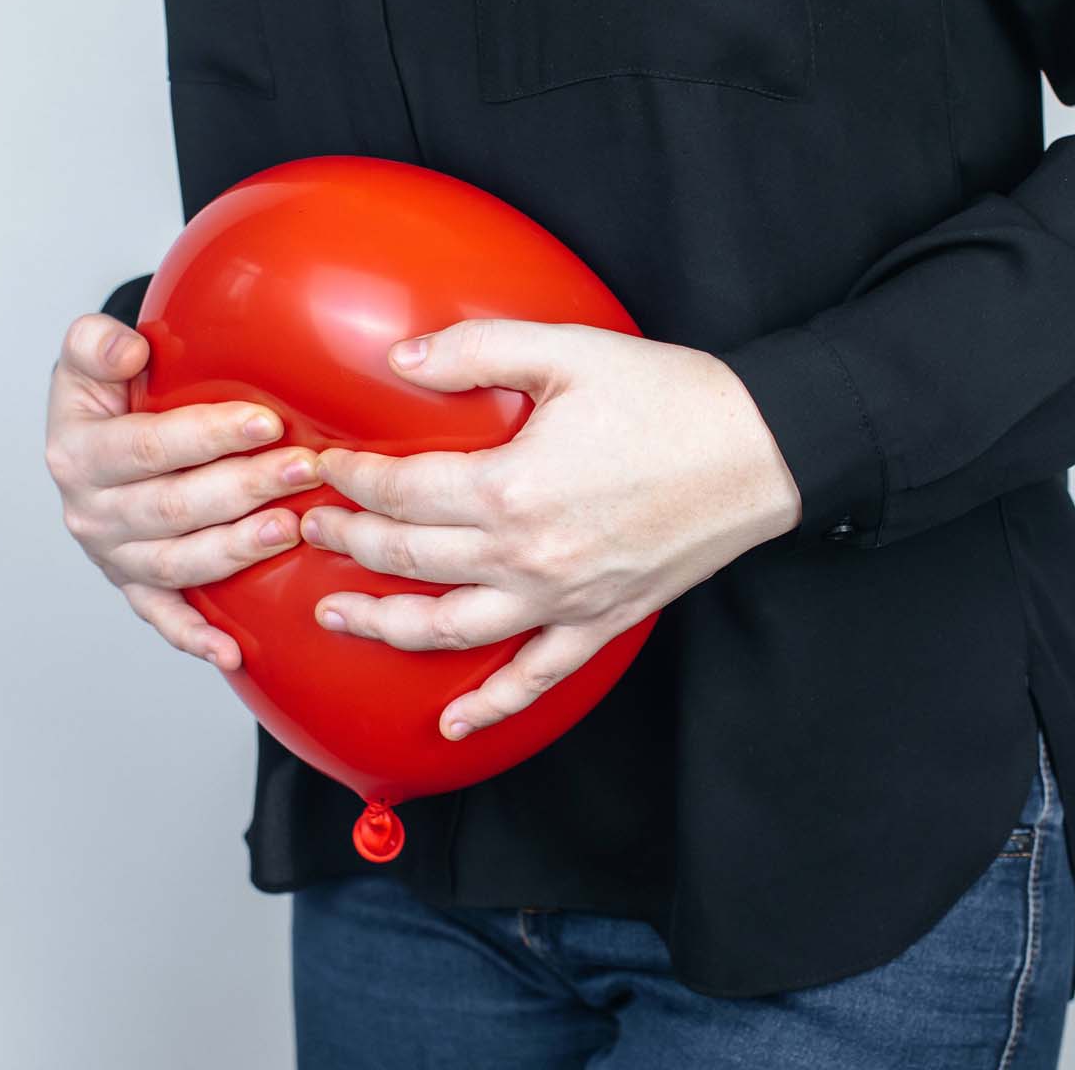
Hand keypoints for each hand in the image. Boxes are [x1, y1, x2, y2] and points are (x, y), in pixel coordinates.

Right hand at [45, 313, 321, 668]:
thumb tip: (127, 350)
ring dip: (236, 549)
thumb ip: (96, 344)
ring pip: (179, 562)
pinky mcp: (135, 588)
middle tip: (305, 468)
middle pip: (174, 507)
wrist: (94, 442)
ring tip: (291, 529)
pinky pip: (163, 618)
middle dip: (245, 487)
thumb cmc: (106, 397)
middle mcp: (91, 513)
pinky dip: (193, 638)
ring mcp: (114, 557)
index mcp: (78, 454)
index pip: (149, 447)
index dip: (208, 435)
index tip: (266, 420)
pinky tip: (232, 651)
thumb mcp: (88, 359)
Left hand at [301, 319, 800, 738]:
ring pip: (449, 630)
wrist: (763, 451)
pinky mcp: (601, 622)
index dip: (352, 479)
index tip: (326, 467)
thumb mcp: (569, 352)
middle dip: (348, 544)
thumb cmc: (673, 399)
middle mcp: (526, 557)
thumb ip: (477, 350)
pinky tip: (453, 724)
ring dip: (384, 626)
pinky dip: (491, 706)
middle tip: (312, 529)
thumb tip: (402, 360)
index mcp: (510, 488)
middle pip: (409, 560)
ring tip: (338, 615)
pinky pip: (536, 677)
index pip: (402, 492)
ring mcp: (562, 599)